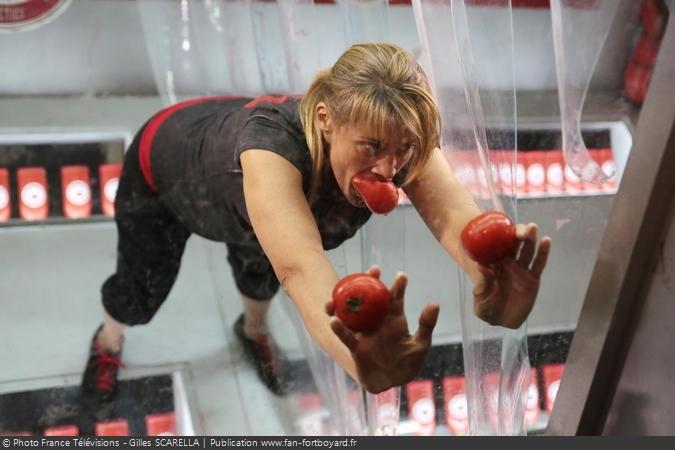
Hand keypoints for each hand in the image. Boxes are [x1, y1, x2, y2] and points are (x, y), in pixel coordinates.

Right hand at [326, 266, 439, 393]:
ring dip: (344, 300)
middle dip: (369, 282)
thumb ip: (426, 325)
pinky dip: (338, 328)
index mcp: (394, 319)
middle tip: (372, 270)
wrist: (392, 383)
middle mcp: (377, 321)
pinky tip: (333, 320)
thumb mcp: (420, 344)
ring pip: (351, 312)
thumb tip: (434, 303)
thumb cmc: (408, 363)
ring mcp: (365, 332)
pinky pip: (345, 335)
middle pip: (370, 298)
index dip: (397, 286)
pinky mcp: (356, 347)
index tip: (401, 275)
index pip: (395, 299)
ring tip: (340, 289)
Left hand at [472, 222, 550, 328]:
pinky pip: (538, 265)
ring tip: (533, 228)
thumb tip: (483, 267)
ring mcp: (521, 270)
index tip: (500, 227)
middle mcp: (508, 264)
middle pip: (514, 246)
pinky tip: (546, 241)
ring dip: (530, 240)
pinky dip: (543, 253)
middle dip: (517, 234)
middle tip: (519, 224)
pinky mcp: (532, 279)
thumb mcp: (481, 296)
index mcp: (493, 265)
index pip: (496, 247)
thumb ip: (483, 283)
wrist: (500, 321)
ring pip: (527, 252)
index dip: (499, 236)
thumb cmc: (486, 307)